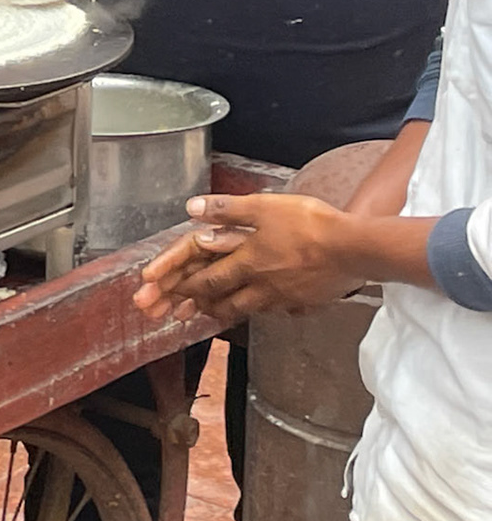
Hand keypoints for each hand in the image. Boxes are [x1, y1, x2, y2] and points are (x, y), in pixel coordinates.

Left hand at [134, 194, 363, 323]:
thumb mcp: (263, 207)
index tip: (166, 292)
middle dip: (198, 305)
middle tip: (181, 311)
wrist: (355, 249)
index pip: (207, 279)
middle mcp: (260, 285)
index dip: (183, 286)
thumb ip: (226, 209)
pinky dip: (258, 309)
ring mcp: (282, 297)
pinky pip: (274, 310)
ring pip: (246, 309)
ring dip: (224, 311)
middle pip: (222, 301)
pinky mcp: (303, 302)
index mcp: (247, 262)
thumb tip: (192, 209)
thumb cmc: (309, 224)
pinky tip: (260, 307)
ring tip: (212, 313)